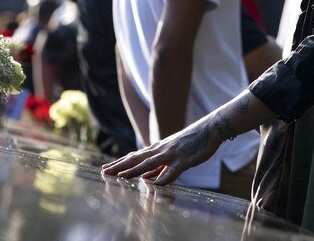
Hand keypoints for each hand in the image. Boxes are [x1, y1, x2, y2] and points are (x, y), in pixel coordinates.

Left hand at [101, 116, 224, 185]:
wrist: (209, 129)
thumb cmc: (191, 143)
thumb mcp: (171, 154)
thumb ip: (158, 167)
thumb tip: (144, 177)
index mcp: (157, 150)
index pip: (134, 157)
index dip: (120, 163)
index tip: (105, 168)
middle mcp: (161, 150)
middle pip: (136, 159)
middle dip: (120, 166)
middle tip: (104, 171)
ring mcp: (172, 154)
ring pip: (150, 163)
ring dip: (134, 170)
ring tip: (120, 176)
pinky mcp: (185, 158)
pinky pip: (173, 170)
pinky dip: (165, 177)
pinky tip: (156, 184)